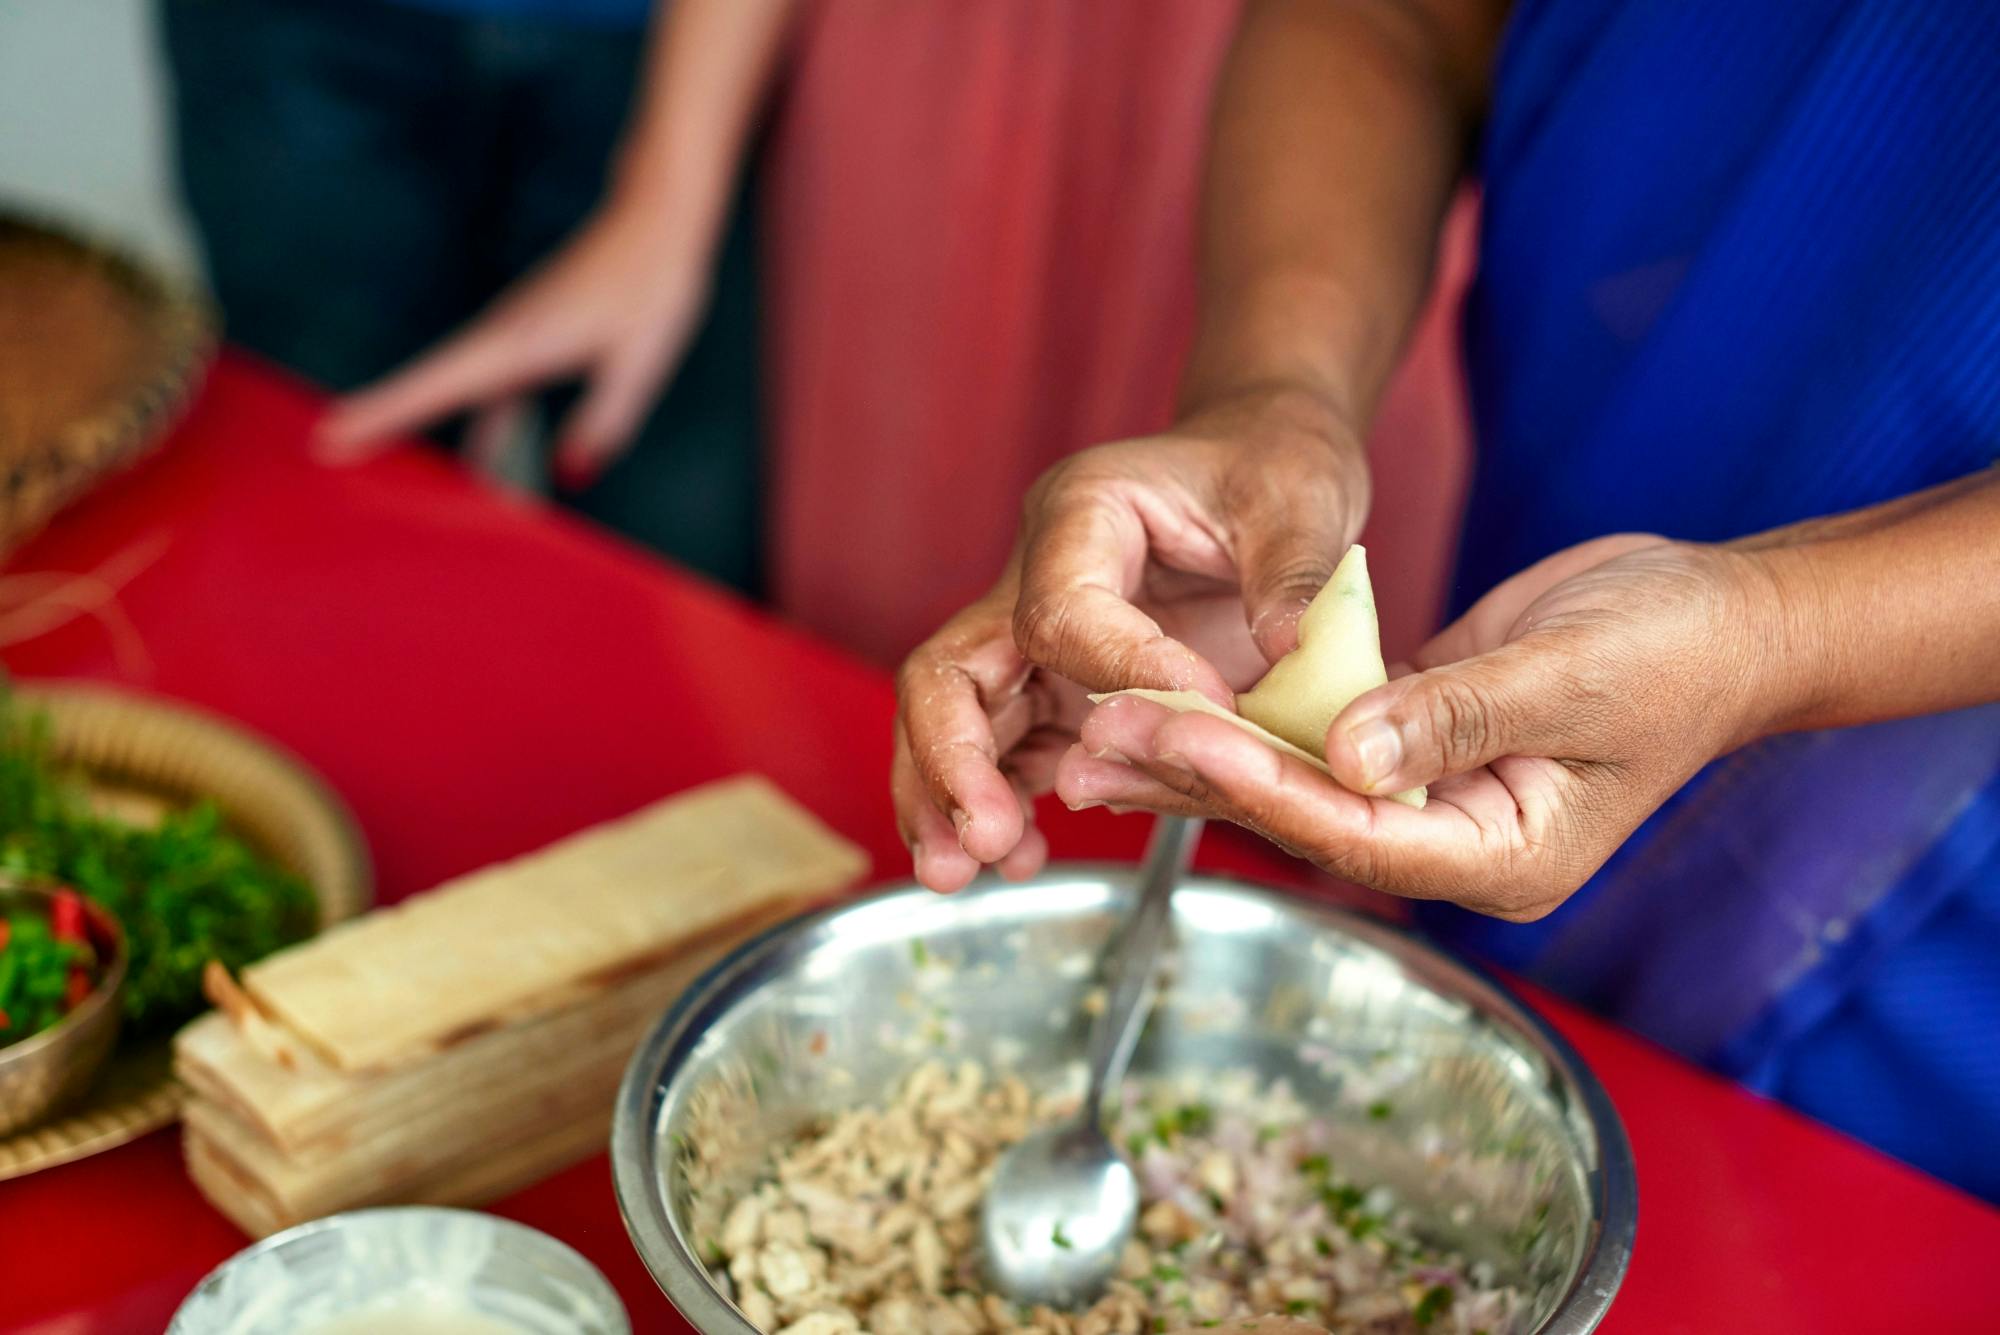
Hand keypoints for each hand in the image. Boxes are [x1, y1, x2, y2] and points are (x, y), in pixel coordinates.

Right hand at [316, 200, 707, 485]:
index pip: (439, 386)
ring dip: (424, 424)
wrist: (654, 222)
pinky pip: (494, 391)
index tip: (332, 434)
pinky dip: (486, 428)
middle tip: (322, 451)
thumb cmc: (652, 287)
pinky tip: (491, 467)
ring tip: (384, 461)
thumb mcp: (640, 362)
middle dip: (379, 420)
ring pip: (459, 391)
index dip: (384, 412)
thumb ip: (605, 420)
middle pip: (430, 387)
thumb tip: (570, 473)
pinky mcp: (529, 339)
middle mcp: (505, 337)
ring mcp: (512, 336)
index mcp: (522, 343)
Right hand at [892, 390, 1372, 890]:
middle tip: (982, 836)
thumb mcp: (1301, 496)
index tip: (1205, 716)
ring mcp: (1040, 641)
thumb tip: (1292, 648)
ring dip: (949, 796)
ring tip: (964, 871)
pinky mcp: (1064, 690)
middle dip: (954, 757)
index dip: (1124, 674)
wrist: (1263, 462)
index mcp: (1084, 515)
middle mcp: (1037, 577)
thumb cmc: (1271, 465)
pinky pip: (1010, 750)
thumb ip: (1293, 572)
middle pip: (954, 669)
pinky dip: (1001, 803)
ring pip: (958, 718)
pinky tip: (1022, 858)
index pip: (1063, 612)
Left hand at [1061, 534, 1793, 920]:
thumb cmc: (1676, 649)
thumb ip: (1460, 716)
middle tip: (1093, 743)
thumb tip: (1348, 754)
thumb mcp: (1576, 677)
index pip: (1359, 833)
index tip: (1182, 737)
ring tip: (1096, 731)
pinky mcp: (1410, 743)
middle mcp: (1454, 840)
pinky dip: (1248, 719)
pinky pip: (1315, 740)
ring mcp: (1430, 796)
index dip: (1267, 787)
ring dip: (1203, 753)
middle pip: (1306, 818)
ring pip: (1296, 782)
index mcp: (1504, 855)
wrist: (1721, 617)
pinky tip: (1171, 701)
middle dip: (1203, 778)